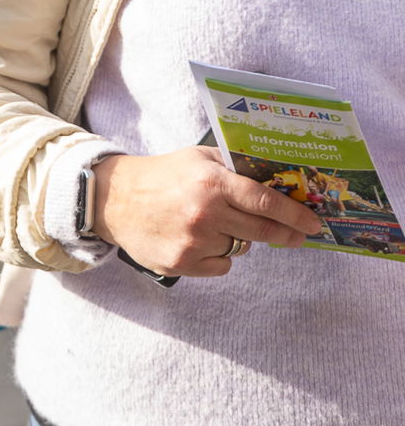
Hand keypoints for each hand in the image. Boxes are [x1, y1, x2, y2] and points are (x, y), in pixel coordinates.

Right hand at [92, 147, 323, 276]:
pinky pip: (221, 266)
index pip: (266, 203)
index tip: (313, 224)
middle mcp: (205, 214)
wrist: (113, 201)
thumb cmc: (161, 176)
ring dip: (239, 239)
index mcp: (212, 184)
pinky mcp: (180, 263)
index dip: (296, 215)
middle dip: (286, 235)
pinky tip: (199, 241)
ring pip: (241, 248)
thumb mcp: (198, 159)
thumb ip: (234, 168)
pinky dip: (218, 256)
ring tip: (216, 226)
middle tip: (297, 237)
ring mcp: (192, 242)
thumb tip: (276, 182)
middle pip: (262, 231)